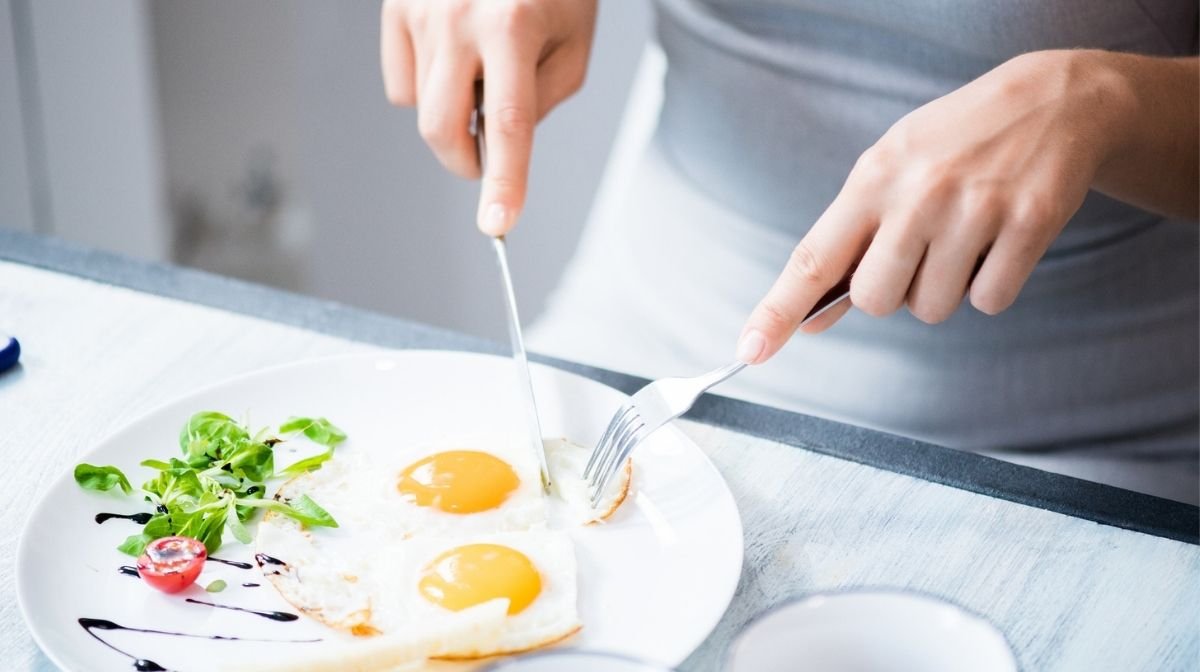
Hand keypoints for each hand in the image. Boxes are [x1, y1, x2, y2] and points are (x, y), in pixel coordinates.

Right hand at [381, 0, 597, 235]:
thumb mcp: (572, 43)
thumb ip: (540, 101)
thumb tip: (497, 143)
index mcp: (514, 25)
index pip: (509, 123)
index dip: (504, 180)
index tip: (498, 224)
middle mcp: (458, 16)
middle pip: (442, 128)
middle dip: (466, 161)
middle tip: (487, 160)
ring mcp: (419, 10)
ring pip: (420, 108)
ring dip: (455, 112)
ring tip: (483, 68)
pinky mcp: (395, 6)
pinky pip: (400, 83)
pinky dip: (426, 87)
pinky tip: (451, 56)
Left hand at [736, 50, 1134, 364]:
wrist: (1052, 101)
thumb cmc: (954, 144)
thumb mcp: (889, 173)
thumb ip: (849, 244)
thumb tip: (811, 318)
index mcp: (872, 180)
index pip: (813, 258)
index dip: (779, 310)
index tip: (751, 348)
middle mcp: (918, 195)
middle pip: (877, 301)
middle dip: (893, 293)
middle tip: (919, 251)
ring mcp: (974, 209)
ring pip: (934, 309)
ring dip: (945, 289)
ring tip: (963, 236)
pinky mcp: (1028, 224)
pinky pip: (989, 301)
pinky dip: (991, 285)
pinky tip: (998, 241)